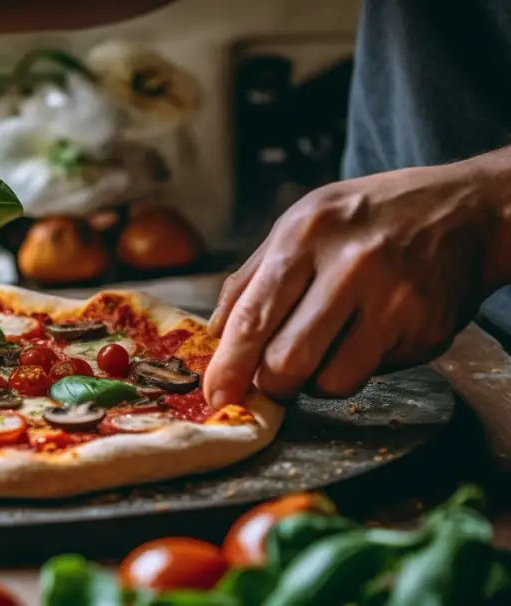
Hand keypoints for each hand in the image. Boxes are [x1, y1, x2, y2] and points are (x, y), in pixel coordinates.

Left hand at [204, 163, 506, 407]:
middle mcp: (351, 266)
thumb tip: (216, 337)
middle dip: (271, 382)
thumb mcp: (299, 225)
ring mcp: (395, 301)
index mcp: (306, 236)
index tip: (216, 395)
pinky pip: (373, 376)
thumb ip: (250, 280)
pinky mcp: (427, 331)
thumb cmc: (364, 220)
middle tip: (273, 375)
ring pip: (331, 381)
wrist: (462, 211)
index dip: (230, 366)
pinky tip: (366, 334)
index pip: (255, 316)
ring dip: (315, 380)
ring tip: (324, 347)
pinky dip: (357, 367)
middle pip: (288, 360)